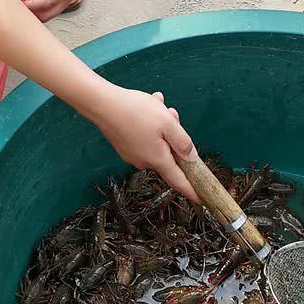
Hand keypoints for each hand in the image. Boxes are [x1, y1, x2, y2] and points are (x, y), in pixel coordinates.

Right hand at [89, 86, 198, 201]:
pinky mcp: (124, 145)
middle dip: (174, 135)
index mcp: (157, 159)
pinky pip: (144, 138)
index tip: (200, 199)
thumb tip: (191, 158)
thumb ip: (183, 142)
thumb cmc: (136, 112)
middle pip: (169, 153)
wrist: (102, 104)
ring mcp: (132, 154)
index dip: (191, 190)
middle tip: (171, 113)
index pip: (178, 181)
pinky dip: (149, 125)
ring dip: (161, 125)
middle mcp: (144, 161)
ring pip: (157, 142)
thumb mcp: (168, 123)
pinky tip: (146, 107)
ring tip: (157, 104)